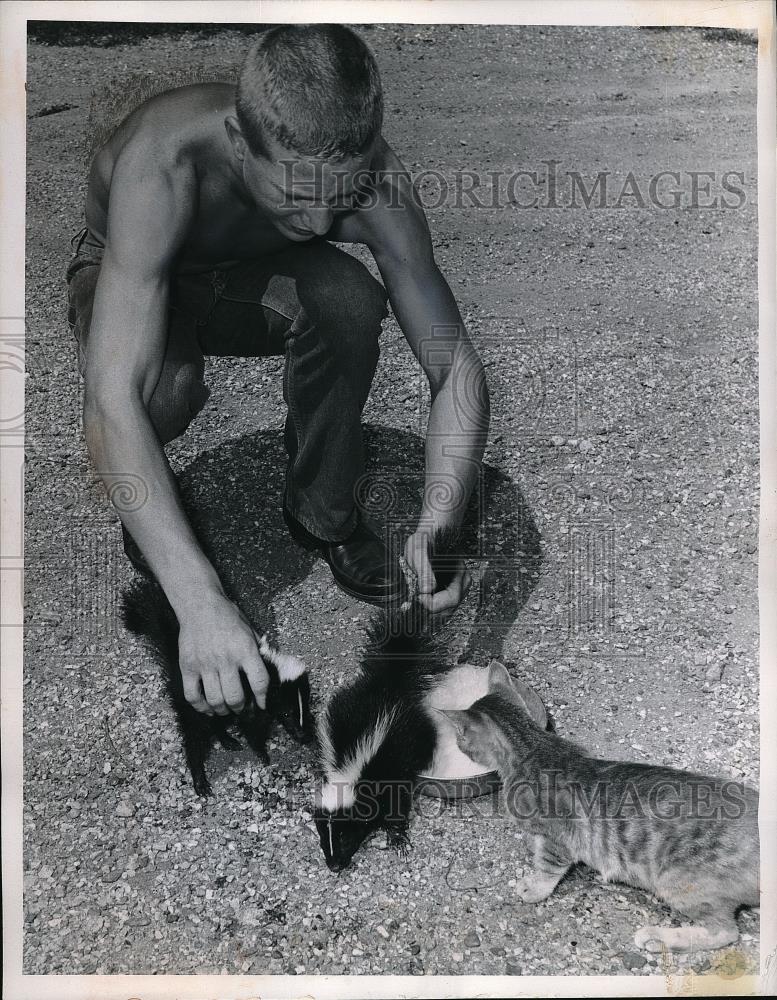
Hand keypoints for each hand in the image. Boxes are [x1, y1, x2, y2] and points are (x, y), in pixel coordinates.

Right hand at [177, 594, 268, 714]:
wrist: (200, 605)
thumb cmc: (228, 617)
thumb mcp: (250, 630)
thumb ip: (258, 651)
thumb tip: (267, 672)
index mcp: (245, 650)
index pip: (259, 682)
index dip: (263, 698)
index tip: (262, 705)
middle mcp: (225, 659)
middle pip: (235, 697)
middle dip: (241, 709)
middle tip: (242, 710)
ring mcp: (205, 664)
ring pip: (215, 700)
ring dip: (222, 711)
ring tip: (226, 710)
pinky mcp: (187, 667)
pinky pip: (192, 695)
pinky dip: (200, 707)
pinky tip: (207, 708)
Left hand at [403, 530, 471, 612]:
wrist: (428, 534)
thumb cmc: (424, 539)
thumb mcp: (418, 550)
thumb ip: (423, 570)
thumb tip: (426, 590)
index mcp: (459, 572)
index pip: (451, 599)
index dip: (433, 603)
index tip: (418, 596)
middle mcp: (463, 582)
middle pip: (449, 608)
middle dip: (430, 607)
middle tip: (416, 596)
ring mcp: (458, 587)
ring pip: (445, 610)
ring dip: (430, 605)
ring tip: (419, 592)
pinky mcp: (451, 590)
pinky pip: (443, 606)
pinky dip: (431, 603)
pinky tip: (423, 593)